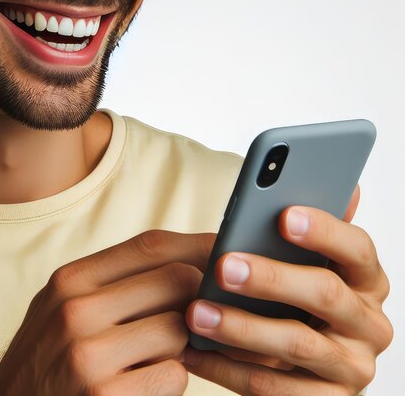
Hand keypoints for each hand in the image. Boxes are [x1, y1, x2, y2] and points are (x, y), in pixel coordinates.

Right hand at [0, 230, 215, 395]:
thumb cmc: (47, 357)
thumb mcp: (63, 305)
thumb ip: (110, 281)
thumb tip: (182, 260)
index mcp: (70, 280)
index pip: (150, 245)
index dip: (195, 244)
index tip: (222, 249)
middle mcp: (76, 310)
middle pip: (174, 280)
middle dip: (197, 296)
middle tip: (201, 310)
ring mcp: (89, 355)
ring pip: (178, 329)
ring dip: (181, 344)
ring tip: (158, 353)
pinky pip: (172, 376)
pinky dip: (169, 379)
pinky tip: (145, 383)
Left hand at [184, 185, 392, 394]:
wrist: (296, 368)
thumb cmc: (293, 294)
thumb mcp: (302, 261)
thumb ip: (312, 228)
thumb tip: (350, 185)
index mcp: (366, 279)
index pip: (357, 248)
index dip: (324, 230)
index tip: (283, 215)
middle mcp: (369, 323)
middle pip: (325, 294)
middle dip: (271, 278)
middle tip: (223, 265)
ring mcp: (352, 367)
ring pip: (297, 344)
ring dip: (241, 327)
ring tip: (195, 313)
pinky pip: (274, 389)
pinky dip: (229, 369)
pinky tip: (192, 352)